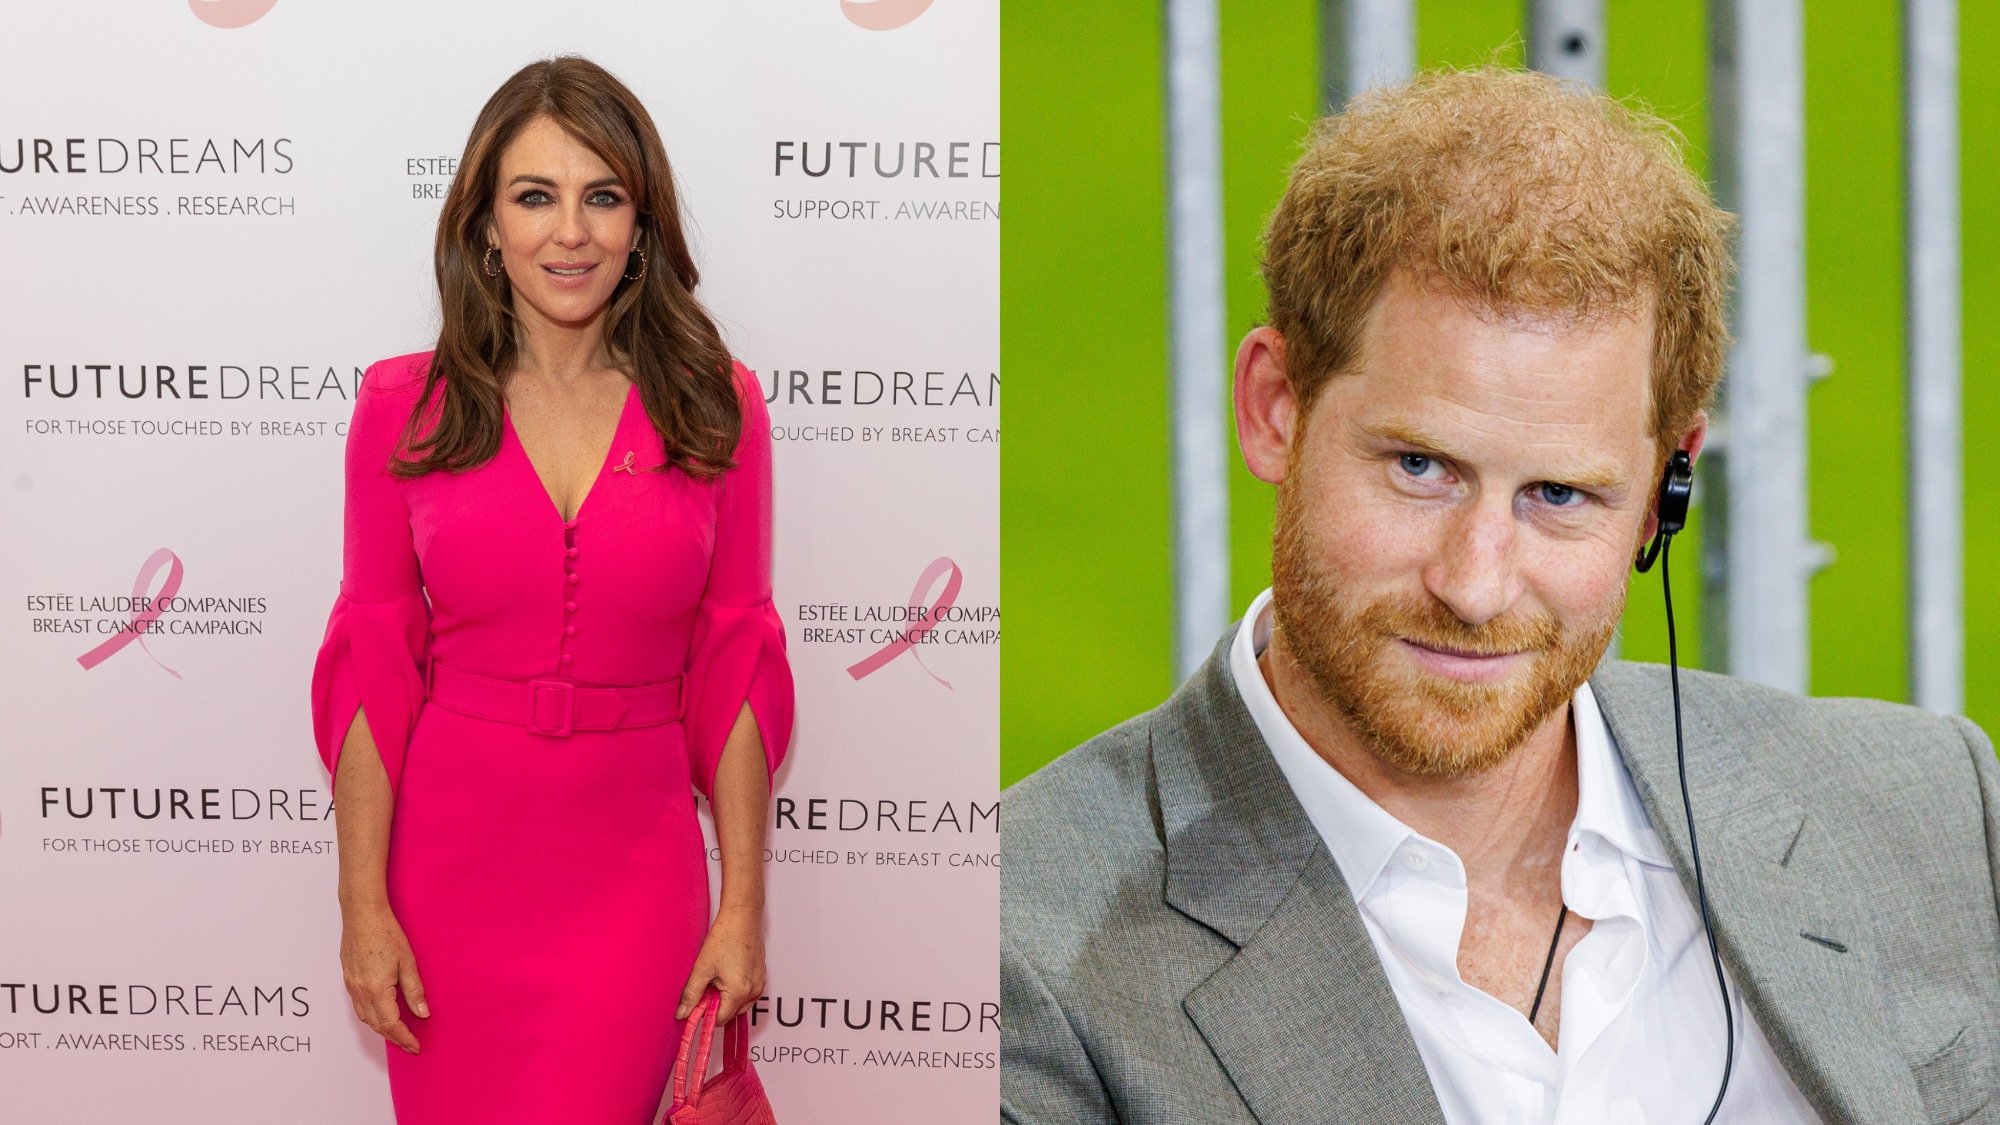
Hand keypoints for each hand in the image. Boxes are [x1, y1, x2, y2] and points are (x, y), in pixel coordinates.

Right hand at [340, 902, 428, 1053]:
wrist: (362, 914)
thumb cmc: (386, 933)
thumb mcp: (407, 961)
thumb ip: (414, 990)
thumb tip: (422, 1014)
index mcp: (377, 990)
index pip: (391, 1024)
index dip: (404, 1038)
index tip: (415, 1046)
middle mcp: (361, 992)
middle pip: (377, 1025)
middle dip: (394, 1037)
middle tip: (410, 1045)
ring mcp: (351, 985)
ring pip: (365, 1017)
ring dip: (381, 1028)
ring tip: (397, 1033)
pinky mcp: (348, 978)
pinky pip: (358, 1006)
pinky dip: (371, 1016)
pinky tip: (381, 1013)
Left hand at [677, 905, 765, 1023]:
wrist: (742, 917)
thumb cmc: (724, 939)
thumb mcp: (702, 968)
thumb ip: (691, 995)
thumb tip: (682, 1014)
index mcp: (738, 992)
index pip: (721, 1019)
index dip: (706, 1013)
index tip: (698, 1002)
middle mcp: (753, 991)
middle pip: (732, 1013)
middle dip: (718, 1006)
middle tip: (707, 987)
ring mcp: (760, 983)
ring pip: (741, 1004)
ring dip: (728, 999)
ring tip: (717, 979)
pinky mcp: (762, 974)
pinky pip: (749, 993)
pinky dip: (738, 990)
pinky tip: (728, 974)